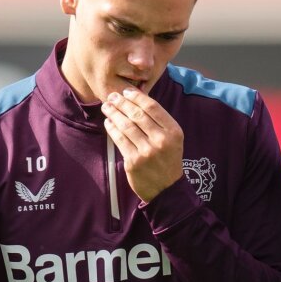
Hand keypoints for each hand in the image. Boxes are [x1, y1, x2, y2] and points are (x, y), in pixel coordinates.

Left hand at [101, 87, 183, 201]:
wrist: (167, 189)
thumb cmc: (168, 160)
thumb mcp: (172, 139)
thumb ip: (159, 122)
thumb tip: (136, 101)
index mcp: (173, 132)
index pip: (152, 107)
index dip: (137, 97)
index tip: (127, 92)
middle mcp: (161, 140)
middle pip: (137, 115)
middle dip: (122, 103)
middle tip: (112, 96)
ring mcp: (147, 152)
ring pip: (126, 126)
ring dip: (113, 113)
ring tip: (106, 106)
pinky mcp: (133, 162)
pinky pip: (119, 140)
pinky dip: (112, 129)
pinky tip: (108, 122)